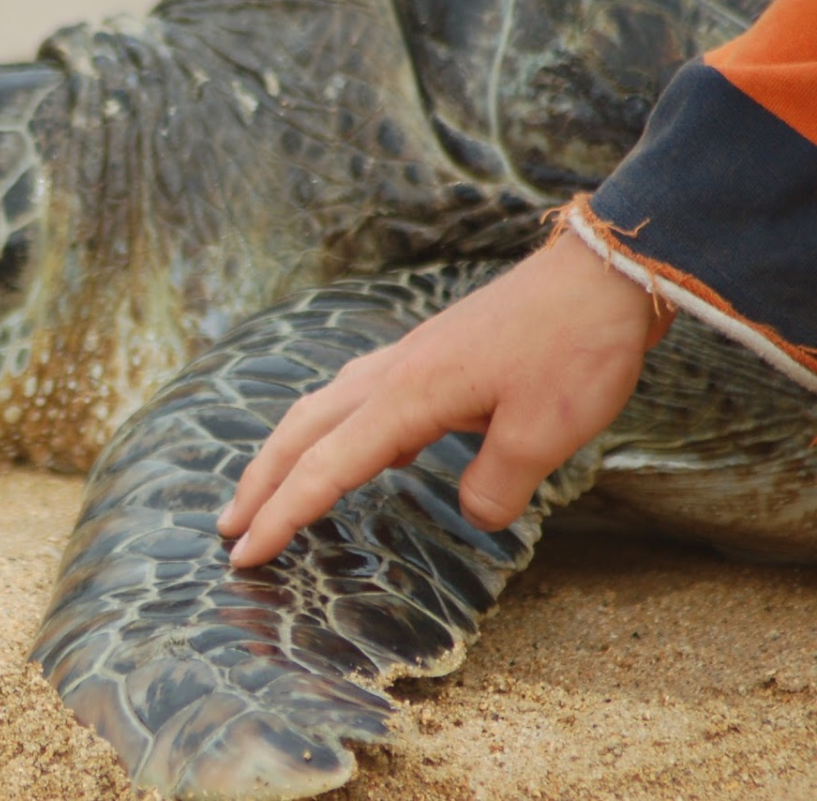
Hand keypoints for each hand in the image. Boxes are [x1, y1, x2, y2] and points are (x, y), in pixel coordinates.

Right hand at [216, 233, 673, 567]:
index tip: (245, 555)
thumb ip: (496, 485)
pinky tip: (363, 452)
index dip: (282, 515)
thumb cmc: (574, 347)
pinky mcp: (430, 355)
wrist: (601, 273)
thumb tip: (476, 513)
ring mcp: (408, 359)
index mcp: (407, 397)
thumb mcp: (546, 433)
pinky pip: (360, 397)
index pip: (325, 468)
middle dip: (259, 483)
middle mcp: (391, 375)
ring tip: (269, 491)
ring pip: (323, 409)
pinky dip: (337, 431)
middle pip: (300, 431)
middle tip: (228, 527)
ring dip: (288, 453)